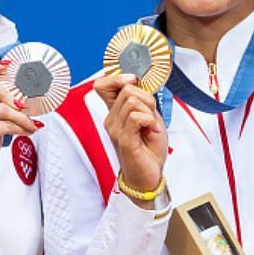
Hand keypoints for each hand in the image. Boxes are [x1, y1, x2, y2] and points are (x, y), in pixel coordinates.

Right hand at [93, 73, 166, 205]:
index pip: (101, 85)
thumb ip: (143, 101)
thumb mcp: (150, 118)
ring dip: (150, 111)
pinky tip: (151, 130)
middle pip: (126, 89)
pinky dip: (149, 121)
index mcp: (115, 112)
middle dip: (147, 98)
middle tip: (151, 116)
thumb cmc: (149, 149)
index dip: (117, 78)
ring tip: (152, 126)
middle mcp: (111, 119)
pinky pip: (136, 117)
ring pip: (133, 101)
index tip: (133, 83)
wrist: (149, 176)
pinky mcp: (124, 140)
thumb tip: (138, 84)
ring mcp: (115, 129)